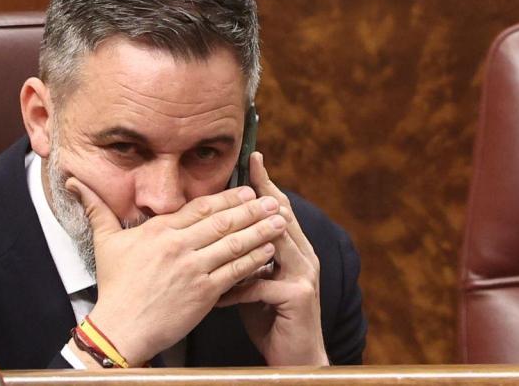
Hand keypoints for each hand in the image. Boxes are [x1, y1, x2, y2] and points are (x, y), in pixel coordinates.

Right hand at [65, 179, 286, 365]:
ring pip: (234, 244)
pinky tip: (270, 251)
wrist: (120, 328)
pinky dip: (254, 261)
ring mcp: (193, 269)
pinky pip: (235, 272)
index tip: (248, 189)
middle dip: (253, 209)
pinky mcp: (203, 293)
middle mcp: (179, 246)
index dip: (228, 198)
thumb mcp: (105, 243)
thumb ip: (96, 209)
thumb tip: (74, 183)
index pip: (201, 207)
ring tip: (281, 220)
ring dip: (261, 231)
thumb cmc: (113, 287)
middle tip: (275, 199)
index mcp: (160, 231)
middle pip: (223, 222)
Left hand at [217, 152, 328, 365]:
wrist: (295, 358)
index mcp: (294, 250)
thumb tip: (215, 235)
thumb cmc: (270, 319)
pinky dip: (237, 286)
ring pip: (274, 242)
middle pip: (280, 217)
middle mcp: (304, 256)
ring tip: (224, 218)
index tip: (252, 159)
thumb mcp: (254, 282)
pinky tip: (218, 291)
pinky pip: (261, 284)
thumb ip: (242, 257)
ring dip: (248, 231)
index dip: (265, 184)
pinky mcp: (298, 296)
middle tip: (247, 169)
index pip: (278, 210)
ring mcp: (304, 275)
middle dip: (262, 192)